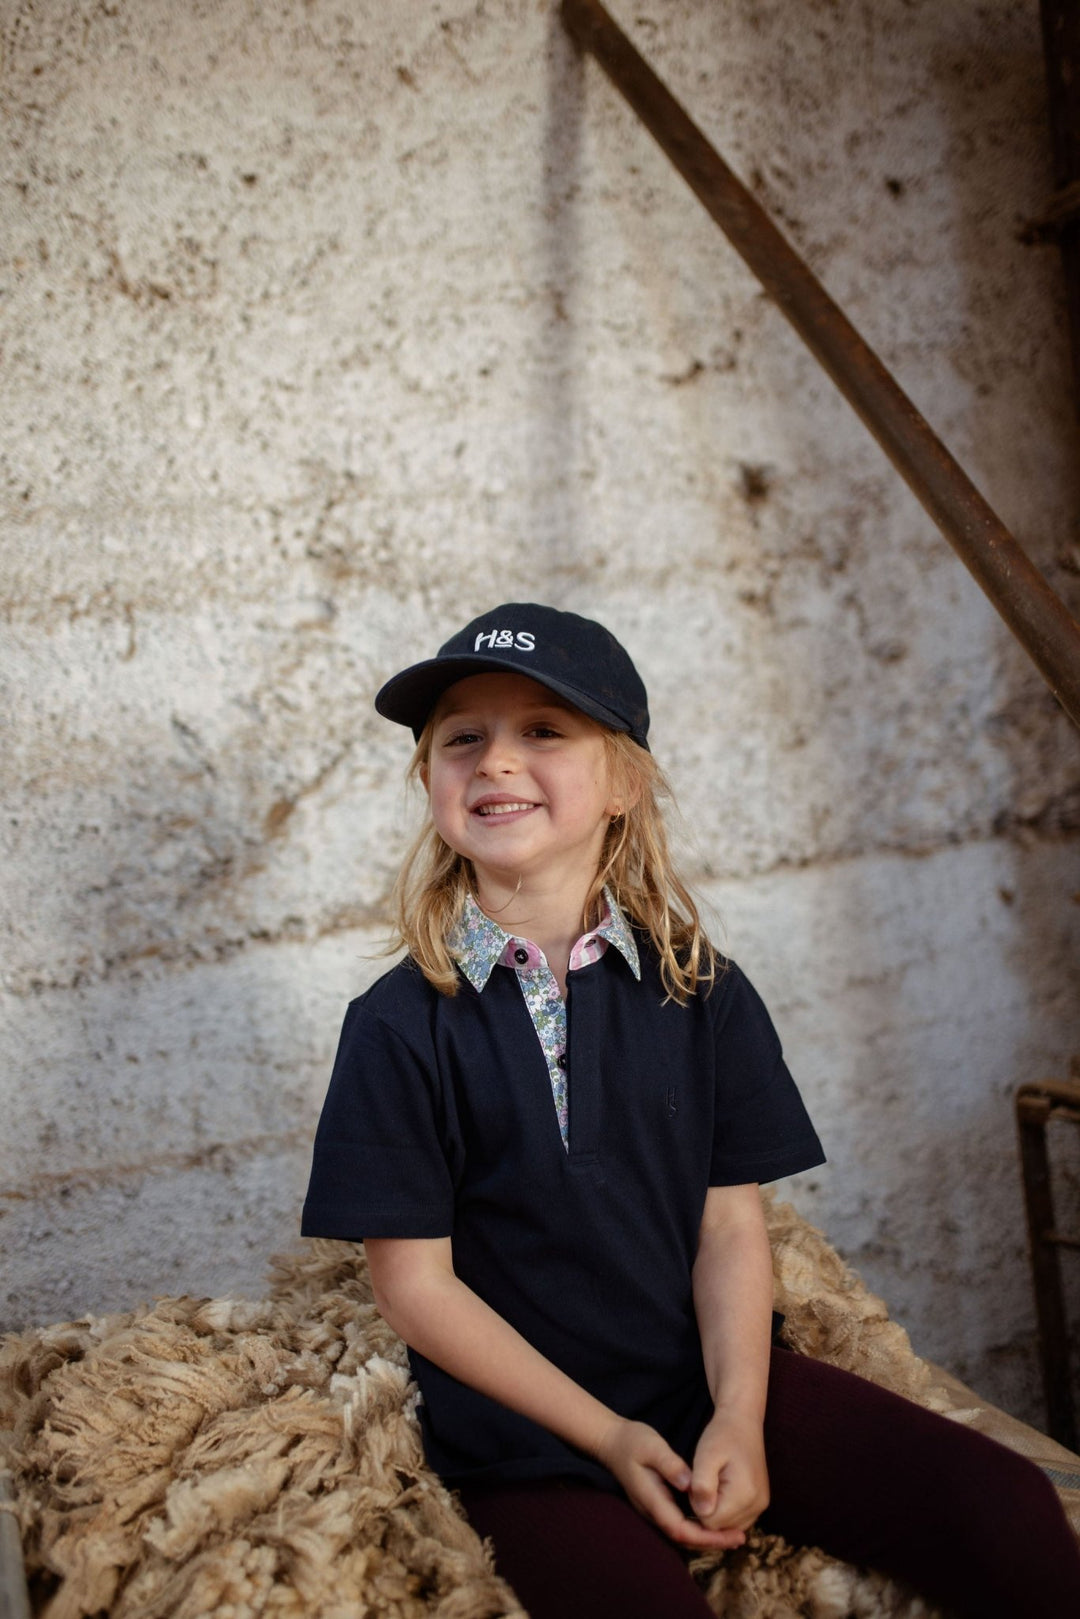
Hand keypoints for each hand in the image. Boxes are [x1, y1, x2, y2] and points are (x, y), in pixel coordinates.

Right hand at [595, 1416, 736, 1549]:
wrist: (612, 1442)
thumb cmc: (633, 1441)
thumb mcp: (652, 1446)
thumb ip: (670, 1464)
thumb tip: (689, 1483)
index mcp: (652, 1499)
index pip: (681, 1529)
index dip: (706, 1536)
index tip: (730, 1534)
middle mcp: (653, 1511)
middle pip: (684, 1538)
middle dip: (712, 1541)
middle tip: (740, 1539)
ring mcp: (654, 1510)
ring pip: (683, 1534)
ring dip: (707, 1537)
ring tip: (733, 1535)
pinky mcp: (658, 1505)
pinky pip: (681, 1523)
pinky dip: (699, 1526)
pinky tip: (715, 1521)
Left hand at [688, 1407, 769, 1546]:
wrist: (743, 1422)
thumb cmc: (722, 1435)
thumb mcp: (706, 1455)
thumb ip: (702, 1485)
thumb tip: (702, 1513)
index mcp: (744, 1495)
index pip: (710, 1522)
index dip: (696, 1504)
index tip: (696, 1481)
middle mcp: (758, 1506)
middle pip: (720, 1527)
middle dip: (706, 1509)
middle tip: (704, 1480)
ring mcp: (761, 1506)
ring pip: (728, 1526)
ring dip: (716, 1510)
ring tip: (713, 1482)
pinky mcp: (760, 1504)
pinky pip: (737, 1520)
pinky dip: (725, 1510)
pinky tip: (720, 1488)